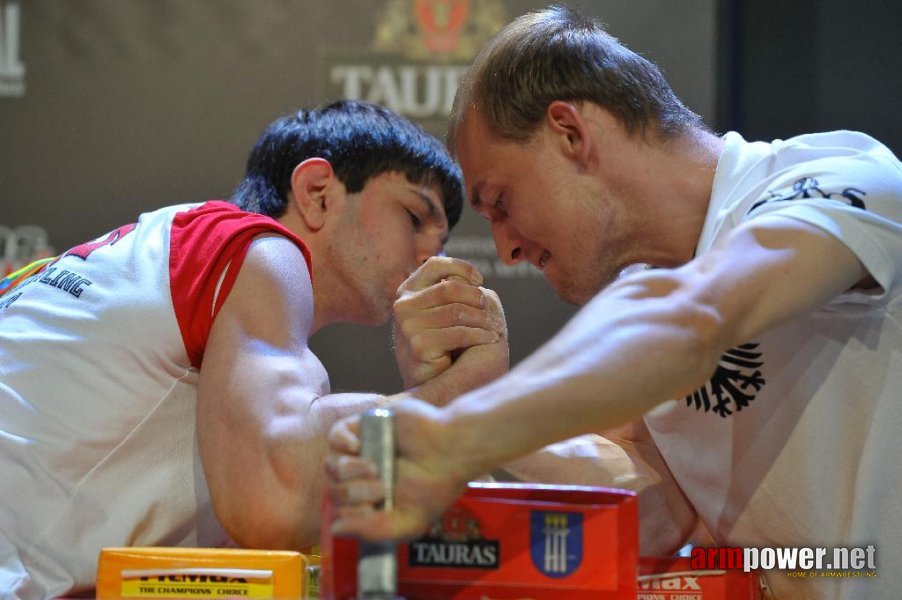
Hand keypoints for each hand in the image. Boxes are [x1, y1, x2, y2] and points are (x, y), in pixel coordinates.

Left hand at [325, 399, 469, 541]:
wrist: (452, 451)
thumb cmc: (435, 488)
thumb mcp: (409, 524)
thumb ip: (373, 532)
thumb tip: (335, 528)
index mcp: (372, 500)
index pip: (340, 511)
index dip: (350, 513)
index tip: (372, 510)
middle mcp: (363, 476)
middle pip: (334, 489)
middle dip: (353, 493)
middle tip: (381, 487)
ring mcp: (364, 450)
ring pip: (331, 464)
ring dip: (348, 470)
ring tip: (375, 468)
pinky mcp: (366, 426)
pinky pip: (335, 434)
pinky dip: (342, 443)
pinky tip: (358, 448)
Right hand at [393, 257, 506, 388]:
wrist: (428, 383)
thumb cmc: (440, 344)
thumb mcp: (441, 312)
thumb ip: (451, 292)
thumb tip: (474, 280)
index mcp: (407, 292)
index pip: (434, 265)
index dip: (461, 268)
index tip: (480, 280)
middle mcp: (403, 306)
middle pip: (450, 288)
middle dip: (478, 299)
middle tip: (493, 313)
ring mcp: (408, 326)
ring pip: (457, 311)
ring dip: (484, 320)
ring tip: (497, 327)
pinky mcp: (419, 346)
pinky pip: (459, 333)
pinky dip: (480, 335)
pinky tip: (491, 338)